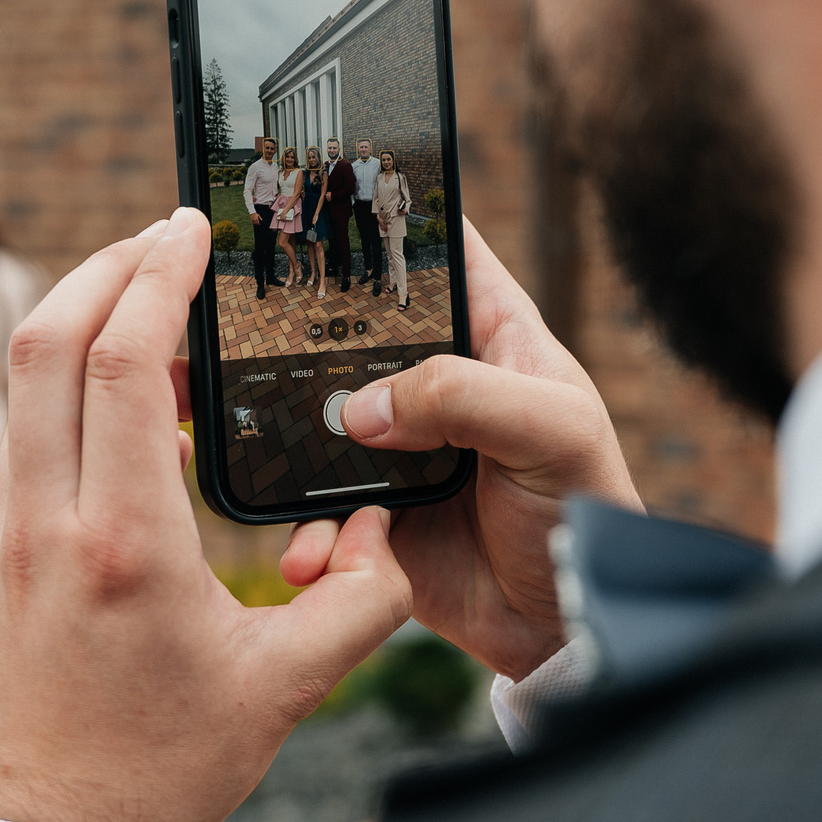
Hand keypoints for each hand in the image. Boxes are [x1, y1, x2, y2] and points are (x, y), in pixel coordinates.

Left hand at [0, 210, 409, 821]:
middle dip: (101, 266)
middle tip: (163, 236)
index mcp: (122, 541)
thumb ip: (362, 605)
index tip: (189, 229)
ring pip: (21, 387)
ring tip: (149, 304)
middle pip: (43, 342)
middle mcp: (46, 522)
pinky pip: (24, 437)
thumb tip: (386, 537)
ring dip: (79, 322)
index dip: (153, 278)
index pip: (117, 363)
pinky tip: (126, 404)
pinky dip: (66, 388)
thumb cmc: (162, 774)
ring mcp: (8, 537)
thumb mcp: (286, 691)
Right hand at [281, 220, 637, 679]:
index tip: (321, 193)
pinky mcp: (371, 512)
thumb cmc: (587, 510)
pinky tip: (311, 553)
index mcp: (489, 333)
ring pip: (316, 418)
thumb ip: (466, 397)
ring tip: (242, 446)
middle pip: (349, 330)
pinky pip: (314, 509)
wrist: (567, 628)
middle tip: (235, 335)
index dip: (386, 215)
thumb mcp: (553, 430)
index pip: (435, 250)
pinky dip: (304, 531)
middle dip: (293, 333)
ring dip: (281, 439)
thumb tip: (364, 408)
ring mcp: (396, 446)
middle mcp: (433, 382)